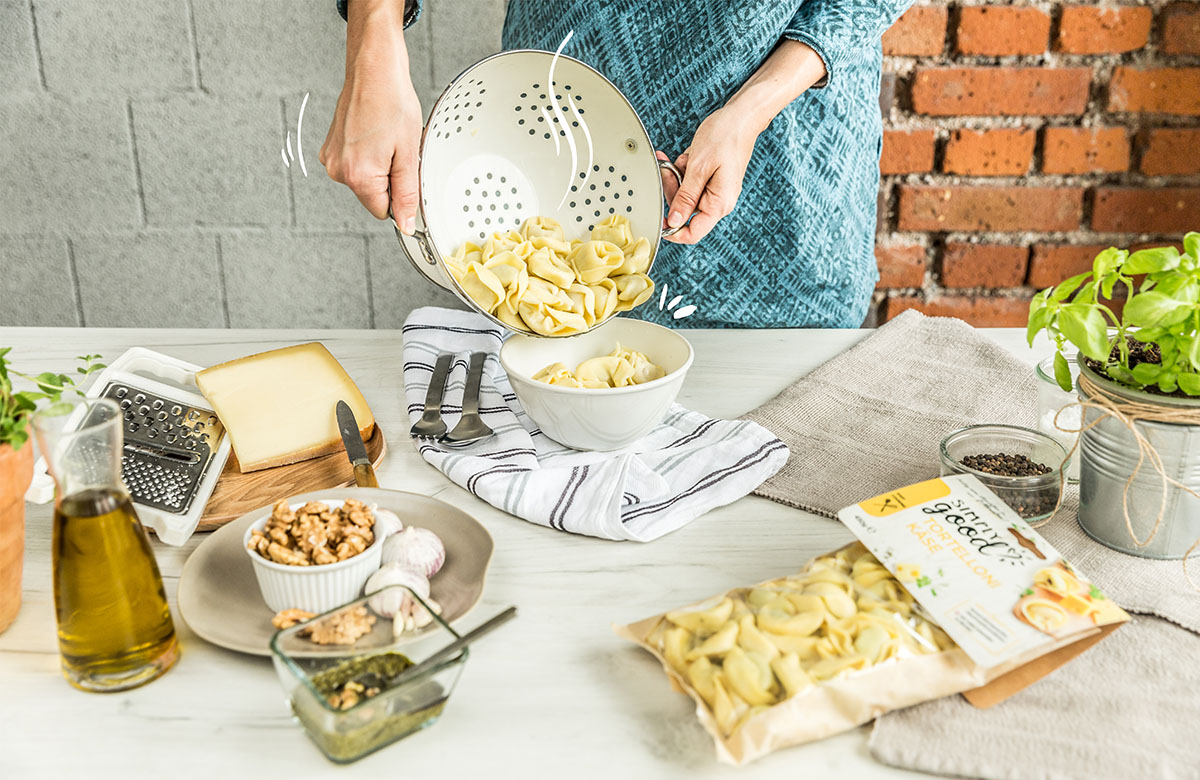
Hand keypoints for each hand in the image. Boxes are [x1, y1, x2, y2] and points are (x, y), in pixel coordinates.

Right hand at [320, 1, 421, 231]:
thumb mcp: (409, 154)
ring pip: (365, 180)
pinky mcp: (331, 146)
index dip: (401, 199)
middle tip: (398, 150)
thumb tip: (407, 225)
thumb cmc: (392, 102)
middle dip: (390, 180)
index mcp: (358, 176)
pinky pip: (355, 164)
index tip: (408, 176)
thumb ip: (407, 194)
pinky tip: (375, 133)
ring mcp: (332, 157)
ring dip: (379, 166)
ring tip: (386, 138)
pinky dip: (368, 154)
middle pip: (373, 196)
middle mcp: (339, 170)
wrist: (374, 68)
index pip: (384, 212)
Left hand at [660, 107, 759, 244]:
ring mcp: (716, 192)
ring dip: (678, 177)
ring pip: (685, 195)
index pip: (693, 233)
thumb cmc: (725, 137)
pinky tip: (689, 157)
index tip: (659, 220)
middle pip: (685, 211)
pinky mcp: (713, 182)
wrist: (741, 117)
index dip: (673, 231)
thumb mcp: (699, 167)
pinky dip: (685, 170)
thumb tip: (674, 221)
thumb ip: (685, 197)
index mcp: (719, 204)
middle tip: (669, 169)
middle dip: (673, 190)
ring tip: (685, 158)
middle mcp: (719, 202)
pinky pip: (691, 183)